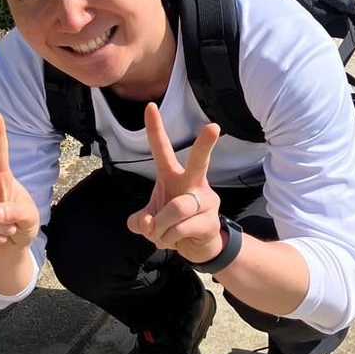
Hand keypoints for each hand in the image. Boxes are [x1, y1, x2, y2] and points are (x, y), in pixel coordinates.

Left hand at [126, 104, 223, 264]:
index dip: (155, 129)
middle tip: (214, 127)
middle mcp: (194, 183)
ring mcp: (206, 201)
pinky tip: (172, 242)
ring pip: (177, 207)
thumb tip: (147, 224)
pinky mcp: (211, 221)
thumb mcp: (150, 222)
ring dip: (161, 226)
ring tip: (161, 235)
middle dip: (205, 144)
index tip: (149, 106)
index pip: (163, 150)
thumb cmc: (173, 224)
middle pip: (199, 161)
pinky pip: (181, 228)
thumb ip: (140, 222)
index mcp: (174, 176)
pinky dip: (168, 238)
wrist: (198, 248)